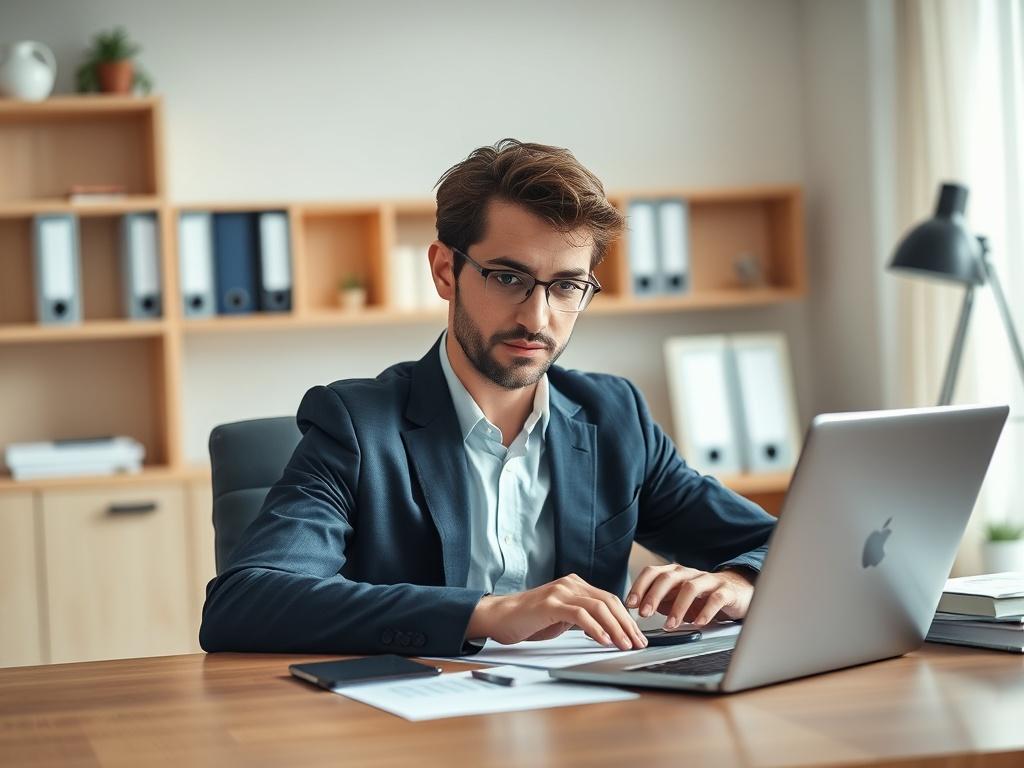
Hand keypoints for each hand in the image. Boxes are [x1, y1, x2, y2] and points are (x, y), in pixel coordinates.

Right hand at [466, 573, 647, 650]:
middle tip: (638, 643)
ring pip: (599, 607)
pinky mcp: (551, 604)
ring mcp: (561, 592)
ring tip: (625, 645)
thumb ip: (582, 619)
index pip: (610, 600)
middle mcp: (571, 584)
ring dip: (616, 628)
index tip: (637, 637)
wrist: (499, 617)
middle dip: (627, 625)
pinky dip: (596, 629)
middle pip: (609, 602)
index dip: (626, 619)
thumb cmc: (528, 620)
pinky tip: (604, 641)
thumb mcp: (561, 618)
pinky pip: (580, 615)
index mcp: (575, 586)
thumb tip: (607, 632)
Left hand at [625, 564, 754, 628]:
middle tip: (644, 614)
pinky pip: (715, 599)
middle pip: (668, 577)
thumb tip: (636, 609)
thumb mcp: (677, 598)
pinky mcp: (727, 591)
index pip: (653, 572)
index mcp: (675, 573)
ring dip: (677, 607)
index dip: (639, 586)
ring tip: (669, 625)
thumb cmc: (703, 596)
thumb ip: (660, 601)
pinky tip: (698, 624)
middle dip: (653, 595)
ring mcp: (709, 581)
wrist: (738, 591)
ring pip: (690, 587)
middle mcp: (690, 573)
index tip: (630, 604)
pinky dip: (705, 611)